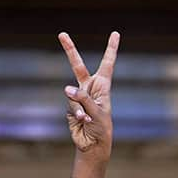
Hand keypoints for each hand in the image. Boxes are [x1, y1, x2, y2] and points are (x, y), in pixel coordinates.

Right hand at [58, 31, 119, 158]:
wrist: (93, 144)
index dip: (111, 49)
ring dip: (80, 107)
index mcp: (102, 86)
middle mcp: (89, 88)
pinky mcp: (70, 106)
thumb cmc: (101, 128)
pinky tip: (83, 121)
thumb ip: (84, 99)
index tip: (116, 34)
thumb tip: (67, 89)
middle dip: (70, 50)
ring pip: (72, 95)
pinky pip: (71, 107)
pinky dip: (77, 114)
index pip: (107, 64)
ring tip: (87, 118)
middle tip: (61, 34)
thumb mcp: (98, 113)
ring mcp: (78, 97)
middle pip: (78, 66)